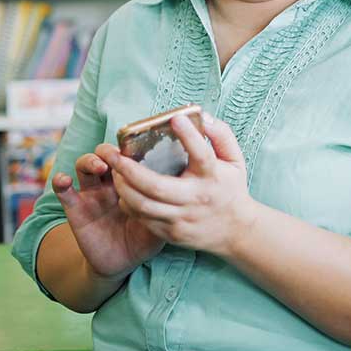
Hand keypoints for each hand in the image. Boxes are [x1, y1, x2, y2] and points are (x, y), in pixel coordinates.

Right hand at [52, 143, 164, 280]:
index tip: (137, 148)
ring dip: (89, 161)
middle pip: (104, 154)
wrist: (121, 264)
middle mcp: (111, 182)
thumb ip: (167, 208)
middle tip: (116, 155)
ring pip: (84, 165)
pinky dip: (61, 182)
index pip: (127, 155)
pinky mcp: (76, 209)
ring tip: (99, 167)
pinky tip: (64, 181)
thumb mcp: (159, 223)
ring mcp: (92, 193)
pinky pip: (65, 192)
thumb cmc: (144, 239)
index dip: (129, 149)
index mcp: (131, 181)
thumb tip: (183, 193)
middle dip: (108, 150)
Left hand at [108, 113, 256, 256]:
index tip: (175, 118)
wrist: (236, 231)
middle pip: (157, 186)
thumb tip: (203, 117)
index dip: (189, 136)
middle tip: (113, 154)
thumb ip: (221, 135)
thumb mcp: (234, 159)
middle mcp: (196, 199)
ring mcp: (182, 219)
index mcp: (213, 176)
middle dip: (130, 170)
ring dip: (123, 188)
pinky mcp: (172, 233)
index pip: (201, 155)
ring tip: (115, 172)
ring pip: (144, 206)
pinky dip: (129, 204)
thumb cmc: (231, 188)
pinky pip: (143, 219)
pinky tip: (124, 191)